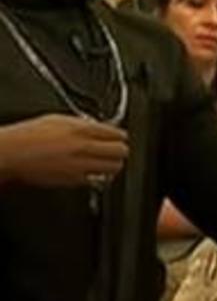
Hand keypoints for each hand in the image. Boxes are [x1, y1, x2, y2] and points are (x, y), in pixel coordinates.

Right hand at [0, 114, 128, 186]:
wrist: (12, 153)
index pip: (117, 133)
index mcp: (83, 129)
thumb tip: (98, 126)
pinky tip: (93, 172)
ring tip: (109, 162)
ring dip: (114, 164)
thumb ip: (83, 122)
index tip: (120, 136)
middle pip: (121, 151)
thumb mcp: (60, 119)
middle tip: (117, 149)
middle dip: (121, 150)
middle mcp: (85, 147)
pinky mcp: (73, 181)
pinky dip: (98, 176)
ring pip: (114, 168)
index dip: (120, 135)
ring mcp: (80, 166)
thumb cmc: (30, 135)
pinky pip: (96, 180)